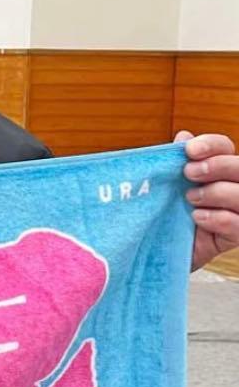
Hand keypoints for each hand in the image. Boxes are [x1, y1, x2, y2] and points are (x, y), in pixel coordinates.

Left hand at [177, 132, 238, 271]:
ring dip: (217, 192)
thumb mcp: (165, 187)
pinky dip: (220, 218)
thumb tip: (183, 137)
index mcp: (216, 170)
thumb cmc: (163, 213)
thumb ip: (174, 163)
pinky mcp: (234, 237)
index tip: (189, 150)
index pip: (225, 147)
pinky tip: (198, 218)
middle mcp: (232, 187)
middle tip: (189, 173)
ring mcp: (238, 212)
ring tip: (191, 199)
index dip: (211, 145)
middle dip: (217, 166)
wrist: (155, 250)